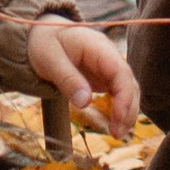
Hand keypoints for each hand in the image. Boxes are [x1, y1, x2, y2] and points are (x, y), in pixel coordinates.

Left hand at [27, 17, 139, 135]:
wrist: (40, 35)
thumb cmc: (44, 43)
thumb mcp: (50, 59)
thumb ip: (68, 79)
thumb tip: (85, 102)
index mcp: (98, 47)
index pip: (121, 71)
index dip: (125, 96)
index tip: (119, 118)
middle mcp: (108, 57)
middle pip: (129, 83)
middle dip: (128, 109)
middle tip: (117, 133)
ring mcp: (107, 68)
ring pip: (127, 91)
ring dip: (126, 113)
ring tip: (116, 134)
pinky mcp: (102, 78)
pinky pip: (117, 95)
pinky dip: (118, 110)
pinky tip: (113, 125)